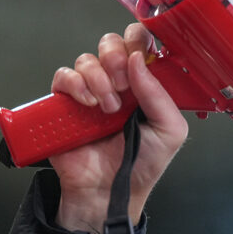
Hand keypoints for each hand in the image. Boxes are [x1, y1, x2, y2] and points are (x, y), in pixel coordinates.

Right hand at [49, 23, 188, 233]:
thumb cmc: (142, 164)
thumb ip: (159, 94)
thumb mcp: (169, 130)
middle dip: (116, 56)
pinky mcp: (65, 103)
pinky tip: (89, 103)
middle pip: (110, 42)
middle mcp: (117, 83)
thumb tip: (138, 60)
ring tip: (108, 108)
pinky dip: (76, 84)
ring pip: (87, 59)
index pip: (140, 44)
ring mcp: (89, 91)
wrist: (110, 192)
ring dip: (99, 78)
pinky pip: (63, 76)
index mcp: (144, 84)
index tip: (141, 55)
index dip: (139, 41)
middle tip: (124, 84)